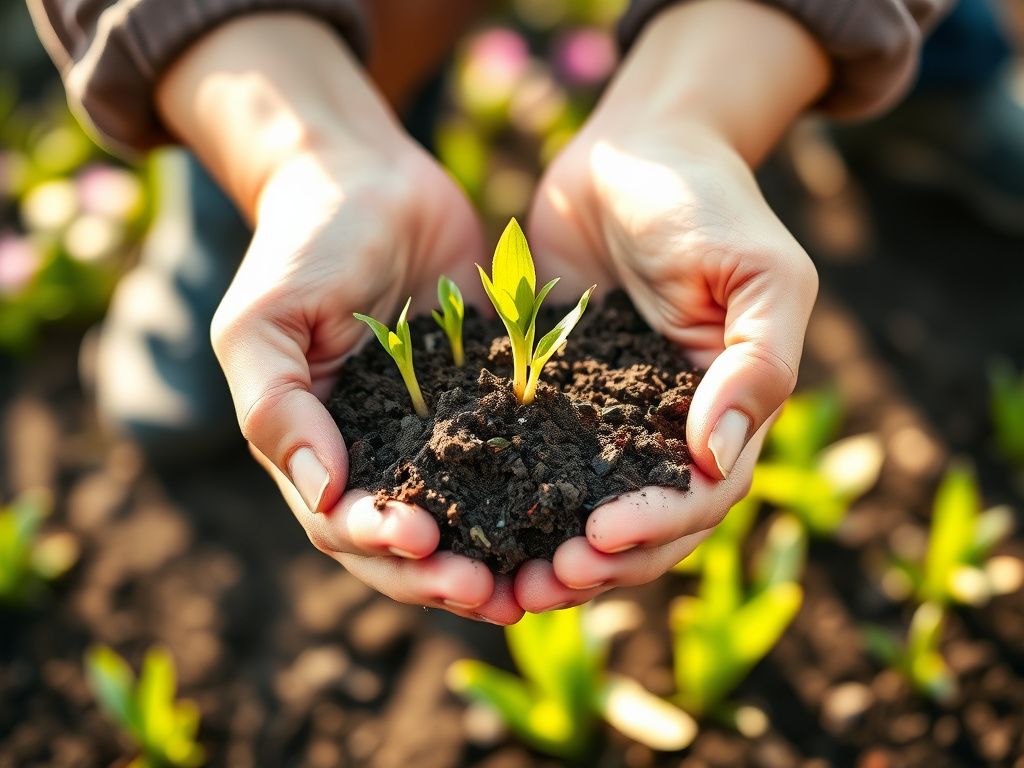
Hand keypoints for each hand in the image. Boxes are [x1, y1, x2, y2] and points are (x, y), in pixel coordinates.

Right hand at [157, 14, 522, 623]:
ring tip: (539, 580)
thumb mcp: (265, 318)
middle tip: (494, 592)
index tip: (423, 542)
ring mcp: (434, 432)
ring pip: (466, 515)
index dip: (381, 545)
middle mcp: (375, 453)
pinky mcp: (485, 401)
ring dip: (495, 555)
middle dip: (444, 574)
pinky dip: (535, 496)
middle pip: (408, 541)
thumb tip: (322, 492)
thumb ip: (275, 404)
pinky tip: (574, 514)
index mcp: (316, 447)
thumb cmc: (304, 242)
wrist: (369, 176)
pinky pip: (512, 458)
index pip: (343, 522)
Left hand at [516, 0, 827, 610]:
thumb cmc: (706, 199)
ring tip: (502, 585)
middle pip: (642, 525)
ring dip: (548, 552)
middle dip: (598, 563)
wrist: (632, 148)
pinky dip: (509, 499)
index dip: (657, 530)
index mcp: (726, 412)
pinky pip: (531, 459)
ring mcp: (606, 416)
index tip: (600, 537)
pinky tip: (468, 521)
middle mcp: (667, 427)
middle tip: (540, 584)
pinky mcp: (552, 394)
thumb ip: (756, 366)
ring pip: (582, 507)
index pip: (701, 498)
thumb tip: (717, 459)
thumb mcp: (758, 273)